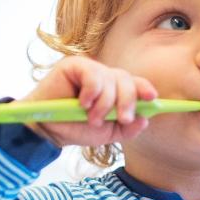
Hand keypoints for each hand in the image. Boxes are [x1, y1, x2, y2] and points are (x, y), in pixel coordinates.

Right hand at [22, 56, 156, 147]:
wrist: (47, 130)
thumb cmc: (75, 128)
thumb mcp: (107, 133)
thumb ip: (127, 128)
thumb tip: (145, 119)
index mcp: (113, 90)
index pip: (134, 84)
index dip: (144, 88)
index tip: (152, 98)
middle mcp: (103, 77)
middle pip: (126, 80)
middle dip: (127, 101)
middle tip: (123, 119)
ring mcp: (89, 69)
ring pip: (110, 79)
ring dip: (104, 103)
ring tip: (91, 118)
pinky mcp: (74, 65)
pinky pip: (93, 75)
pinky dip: (91, 92)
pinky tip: (82, 103)